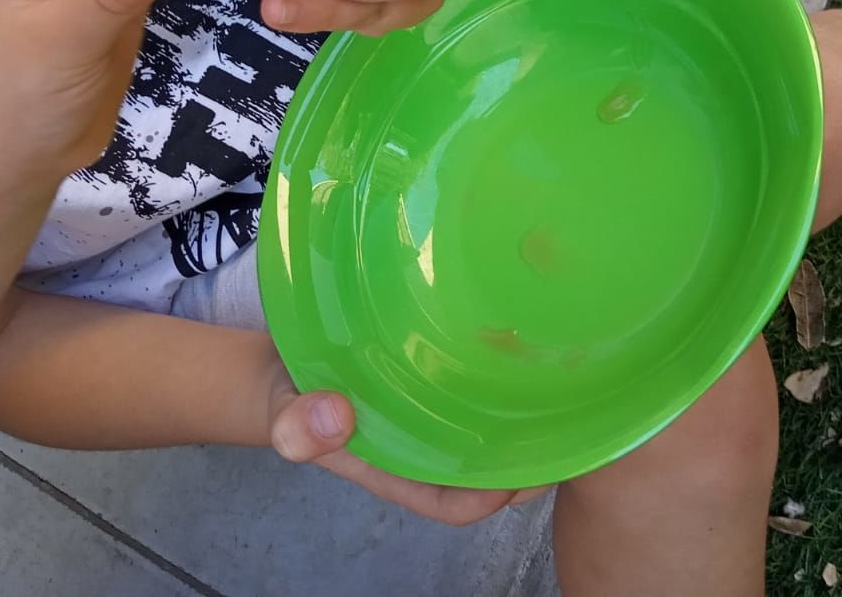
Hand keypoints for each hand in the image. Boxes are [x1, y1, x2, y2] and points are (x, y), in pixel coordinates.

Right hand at [265, 365, 549, 525]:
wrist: (279, 367)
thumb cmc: (288, 398)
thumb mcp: (284, 412)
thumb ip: (299, 425)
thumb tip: (336, 417)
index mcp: (395, 466)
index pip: (453, 498)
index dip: (491, 495)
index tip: (522, 478)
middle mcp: (420, 442)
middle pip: (484, 464)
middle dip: (523, 455)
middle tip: (563, 424)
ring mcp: (426, 409)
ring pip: (484, 424)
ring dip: (518, 413)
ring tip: (555, 383)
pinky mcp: (428, 372)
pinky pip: (470, 383)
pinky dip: (495, 373)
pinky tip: (515, 343)